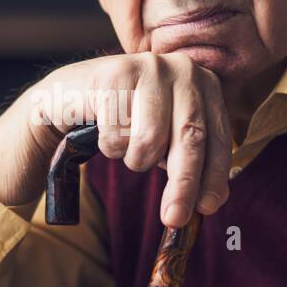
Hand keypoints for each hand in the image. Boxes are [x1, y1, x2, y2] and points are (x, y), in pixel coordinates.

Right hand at [0, 52, 232, 227]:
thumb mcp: (167, 139)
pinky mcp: (115, 73)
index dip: (214, 177)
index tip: (207, 209)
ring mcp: (149, 67)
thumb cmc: (126, 120)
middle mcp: (184, 69)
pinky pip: (118, 134)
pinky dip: (110, 145)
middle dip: (182, 184)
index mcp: (206, 84)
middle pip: (189, 138)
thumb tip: (214, 200)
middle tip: (173, 219)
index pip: (217, 138)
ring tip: (125, 145)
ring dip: (134, 157)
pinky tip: (104, 129)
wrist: (69, 98)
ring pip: (151, 139)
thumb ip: (192, 162)